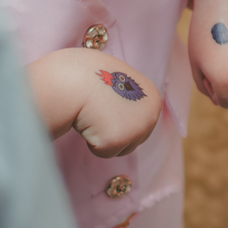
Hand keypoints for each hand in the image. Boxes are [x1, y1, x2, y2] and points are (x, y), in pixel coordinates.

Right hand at [28, 48, 162, 157]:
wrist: (73, 78)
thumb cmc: (92, 75)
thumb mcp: (123, 81)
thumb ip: (133, 99)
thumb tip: (129, 112)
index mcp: (153, 100)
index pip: (141, 122)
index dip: (120, 114)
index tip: (109, 102)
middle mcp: (151, 117)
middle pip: (134, 139)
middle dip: (113, 129)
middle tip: (100, 110)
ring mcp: (136, 130)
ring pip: (119, 148)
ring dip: (103, 136)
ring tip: (94, 114)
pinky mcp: (117, 142)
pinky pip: (103, 152)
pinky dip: (92, 141)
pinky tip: (88, 122)